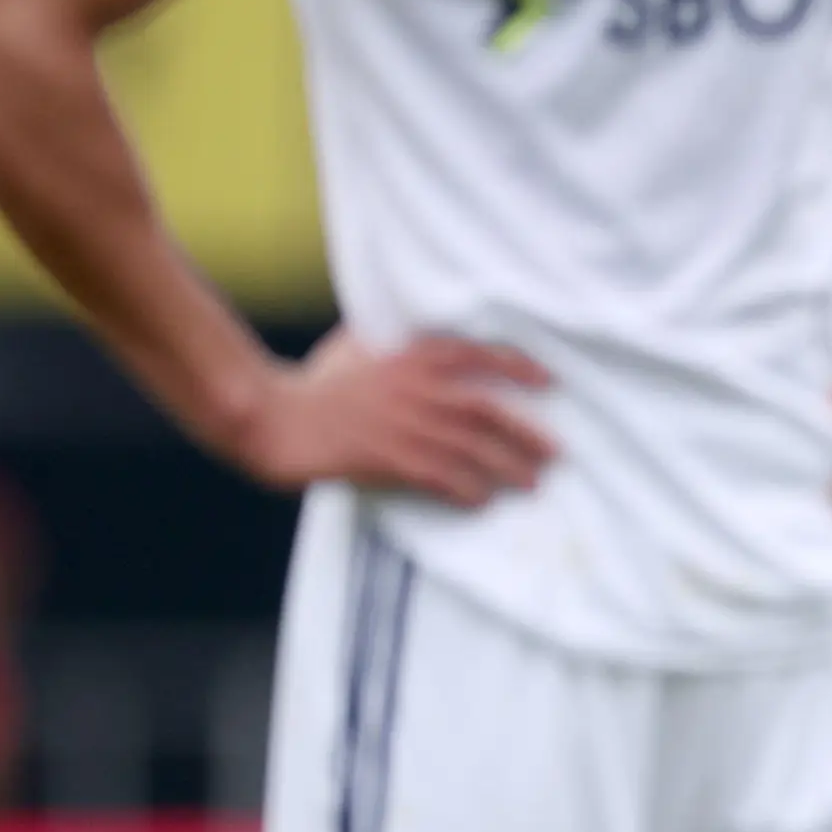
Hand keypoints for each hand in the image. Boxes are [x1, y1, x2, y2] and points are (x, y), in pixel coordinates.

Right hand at [224, 328, 554, 507]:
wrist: (274, 415)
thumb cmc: (314, 381)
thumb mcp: (360, 344)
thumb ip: (396, 341)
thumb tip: (415, 331)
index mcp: (414, 356)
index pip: (481, 355)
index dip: (520, 368)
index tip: (550, 382)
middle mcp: (418, 389)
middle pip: (489, 411)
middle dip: (527, 433)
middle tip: (556, 452)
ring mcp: (405, 426)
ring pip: (471, 450)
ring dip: (506, 469)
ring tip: (530, 483)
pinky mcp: (389, 460)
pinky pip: (441, 478)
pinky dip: (465, 490)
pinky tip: (480, 499)